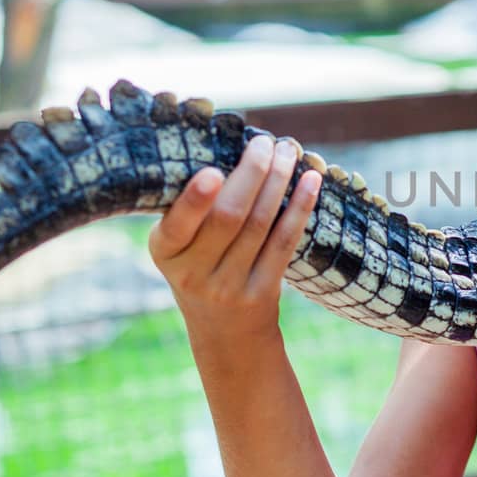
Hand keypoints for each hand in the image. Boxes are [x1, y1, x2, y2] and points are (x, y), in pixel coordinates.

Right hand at [148, 134, 321, 348]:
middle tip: (265, 142)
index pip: (179, 225)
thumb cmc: (201, 270)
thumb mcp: (181, 247)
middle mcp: (194, 273)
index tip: (213, 171)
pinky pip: (285, 242)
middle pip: (229, 217)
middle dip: (251, 174)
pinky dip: (300, 208)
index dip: (196, 200)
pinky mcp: (264, 291)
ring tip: (288, 151)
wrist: (225, 334)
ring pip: (260, 225)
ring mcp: (230, 286)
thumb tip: (233, 149)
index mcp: (166, 253)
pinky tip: (311, 181)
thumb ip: (193, 210)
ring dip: (278, 182)